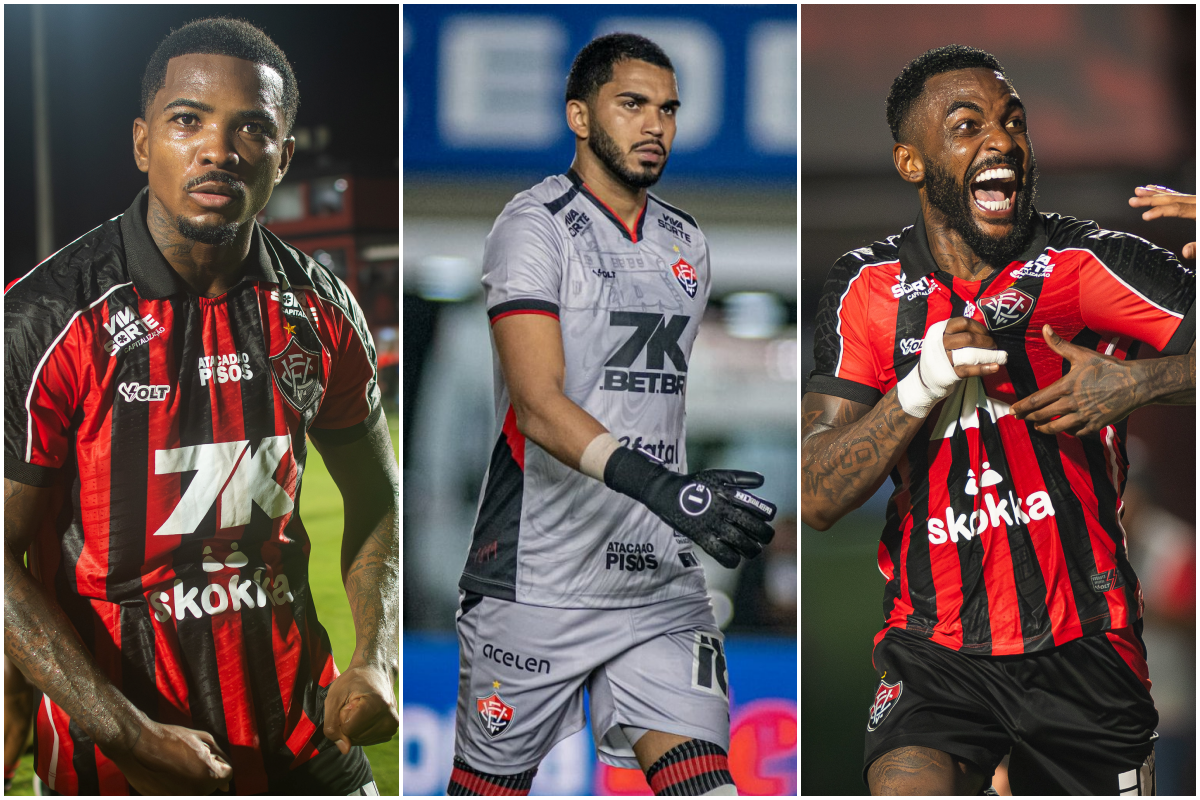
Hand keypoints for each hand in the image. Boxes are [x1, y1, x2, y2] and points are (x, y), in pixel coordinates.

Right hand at [103, 719, 231, 794]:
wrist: (137, 744)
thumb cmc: (170, 738)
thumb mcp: (204, 739)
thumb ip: (220, 760)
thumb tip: (227, 785)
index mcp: (210, 775)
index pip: (227, 775)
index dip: (216, 762)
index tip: (202, 755)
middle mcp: (197, 792)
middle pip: (210, 785)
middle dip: (204, 772)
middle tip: (186, 757)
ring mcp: (179, 797)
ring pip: (195, 790)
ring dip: (190, 779)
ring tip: (175, 764)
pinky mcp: (165, 799)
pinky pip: (179, 793)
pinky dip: (176, 785)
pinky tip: (167, 772)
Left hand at [323, 663, 398, 754]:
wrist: (375, 671)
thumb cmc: (353, 681)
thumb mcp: (334, 697)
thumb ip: (332, 725)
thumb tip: (344, 750)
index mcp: (376, 705)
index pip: (346, 729)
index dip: (341, 715)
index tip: (350, 700)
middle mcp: (389, 717)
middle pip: (353, 737)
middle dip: (347, 723)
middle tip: (355, 703)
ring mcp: (393, 725)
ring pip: (359, 740)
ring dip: (354, 727)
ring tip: (361, 708)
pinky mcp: (391, 730)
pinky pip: (367, 740)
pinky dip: (361, 730)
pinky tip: (367, 715)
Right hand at [604, 447, 776, 567]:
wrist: (668, 493)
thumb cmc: (695, 484)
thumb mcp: (718, 475)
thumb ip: (741, 477)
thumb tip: (762, 481)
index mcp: (731, 496)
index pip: (761, 509)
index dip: (769, 514)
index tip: (767, 516)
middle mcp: (726, 511)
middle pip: (757, 529)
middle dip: (766, 535)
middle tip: (764, 537)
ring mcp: (715, 526)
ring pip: (744, 545)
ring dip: (753, 549)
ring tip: (752, 548)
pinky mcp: (703, 538)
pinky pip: (724, 555)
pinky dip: (733, 560)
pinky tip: (734, 557)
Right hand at [895, 317, 1006, 417]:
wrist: (924, 379)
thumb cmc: (940, 355)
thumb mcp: (943, 339)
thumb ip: (958, 333)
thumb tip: (986, 333)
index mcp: (940, 331)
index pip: (963, 322)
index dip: (979, 327)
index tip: (986, 333)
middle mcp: (940, 343)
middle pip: (968, 338)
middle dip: (986, 341)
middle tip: (994, 346)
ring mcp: (944, 358)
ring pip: (970, 353)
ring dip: (989, 354)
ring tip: (1000, 357)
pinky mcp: (949, 373)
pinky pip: (969, 370)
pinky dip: (984, 368)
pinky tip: (995, 367)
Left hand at [1011, 325, 1139, 435]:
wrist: (1135, 383)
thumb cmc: (1108, 368)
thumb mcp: (1082, 354)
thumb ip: (1060, 345)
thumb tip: (1045, 328)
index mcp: (1066, 387)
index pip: (1036, 400)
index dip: (1022, 406)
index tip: (1013, 410)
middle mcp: (1071, 403)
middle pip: (1042, 415)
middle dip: (1029, 417)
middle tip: (1021, 418)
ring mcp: (1083, 416)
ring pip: (1056, 427)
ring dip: (1045, 428)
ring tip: (1038, 426)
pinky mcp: (1094, 425)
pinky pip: (1075, 432)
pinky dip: (1067, 431)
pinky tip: (1064, 428)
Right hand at [1129, 185, 1195, 258]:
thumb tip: (1184, 252)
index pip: (1177, 209)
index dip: (1160, 212)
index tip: (1144, 216)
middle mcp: (1198, 203)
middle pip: (1172, 198)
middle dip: (1151, 199)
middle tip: (1132, 200)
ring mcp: (1198, 202)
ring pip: (1174, 194)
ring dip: (1155, 193)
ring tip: (1138, 190)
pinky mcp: (1197, 203)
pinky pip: (1179, 195)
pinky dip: (1166, 192)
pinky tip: (1156, 189)